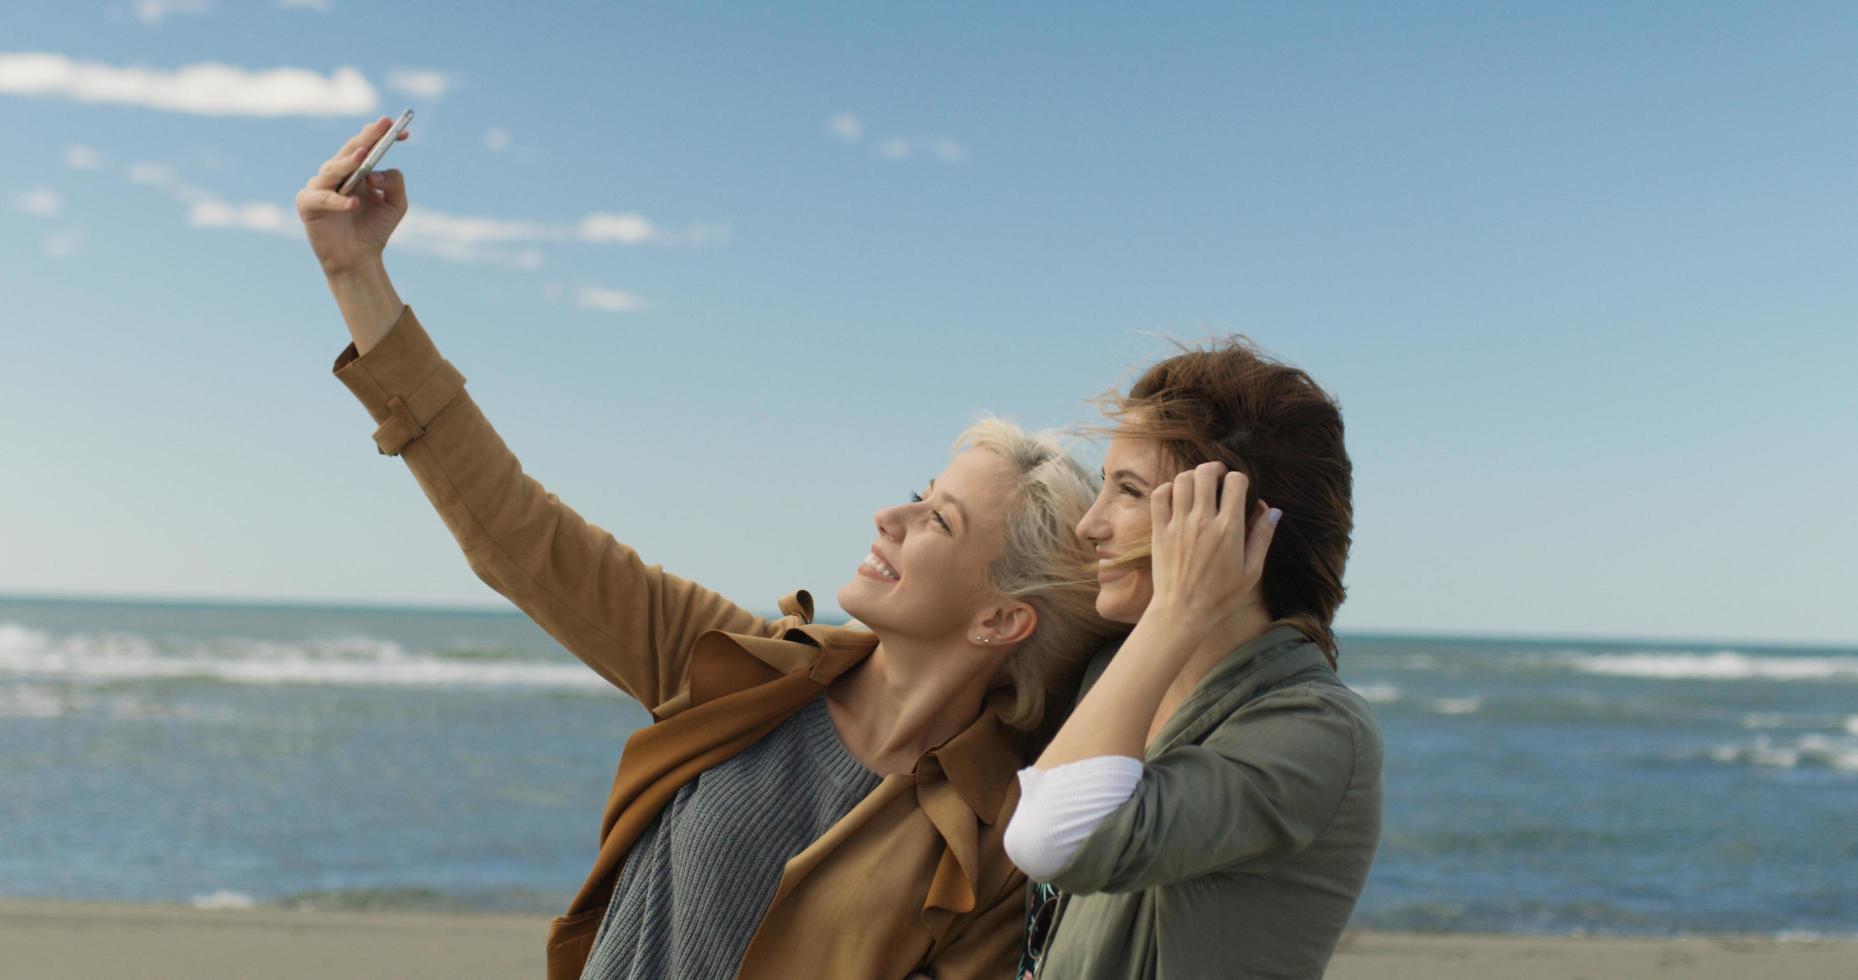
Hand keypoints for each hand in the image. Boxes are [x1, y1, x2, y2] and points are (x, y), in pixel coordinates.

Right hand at [296, 115, 409, 278]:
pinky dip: (338, 200)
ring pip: (332, 169)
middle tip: (382, 126)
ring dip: (348, 162)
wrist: (359, 260)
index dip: (382, 135)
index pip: (367, 145)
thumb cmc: (374, 230)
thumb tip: (376, 173)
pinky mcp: (308, 205)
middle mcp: (336, 173)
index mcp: (356, 170)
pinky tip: (354, 204)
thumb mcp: (395, 205)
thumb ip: (394, 184)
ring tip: (364, 156)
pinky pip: (322, 198)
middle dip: (367, 138)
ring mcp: (319, 187)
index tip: (403, 131)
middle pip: (349, 150)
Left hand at [1147, 462, 1278, 629]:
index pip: (1235, 482)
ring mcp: (1178, 524)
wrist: (1182, 613)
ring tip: (1199, 487)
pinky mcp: (1160, 531)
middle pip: (1206, 473)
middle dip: (1215, 470)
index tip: (1239, 489)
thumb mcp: (1251, 571)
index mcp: (1229, 529)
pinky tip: (1177, 497)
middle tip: (1218, 479)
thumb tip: (1272, 510)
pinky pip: (1159, 495)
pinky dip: (1169, 488)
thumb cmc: (1220, 596)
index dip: (1240, 479)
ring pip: (1182, 480)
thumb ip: (1262, 537)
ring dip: (1193, 477)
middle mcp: (1203, 521)